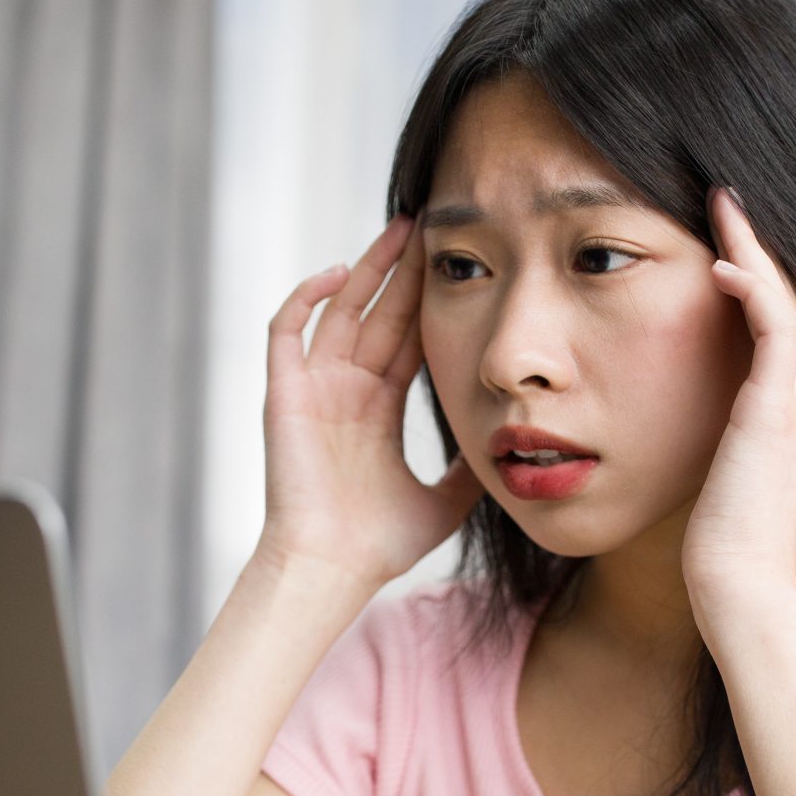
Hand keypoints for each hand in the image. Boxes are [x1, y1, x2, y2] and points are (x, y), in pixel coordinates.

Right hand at [254, 214, 482, 592]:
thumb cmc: (379, 546)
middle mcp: (345, 390)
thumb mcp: (445, 500)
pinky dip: (305, 298)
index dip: (428, 300)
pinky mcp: (285, 394)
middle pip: (379, 313)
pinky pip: (287, 332)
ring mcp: (313, 389)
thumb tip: (511, 446)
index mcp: (377, 408)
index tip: (456, 264)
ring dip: (366, 269)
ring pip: (339, 310)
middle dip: (404, 271)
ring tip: (397, 229)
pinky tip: (337, 273)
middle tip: (431, 226)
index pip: (407, 337)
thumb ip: (471, 470)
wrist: (332, 569)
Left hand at [681, 187, 795, 603]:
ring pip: (788, 300)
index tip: (730, 242)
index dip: (766, 278)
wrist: (740, 585)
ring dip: (754, 247)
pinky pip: (775, 324)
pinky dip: (754, 286)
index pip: (791, 329)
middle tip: (728, 198)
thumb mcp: (729, 474)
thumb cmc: (723, 544)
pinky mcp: (782, 407)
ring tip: (723, 204)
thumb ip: (729, 434)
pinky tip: (723, 263)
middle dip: (763, 245)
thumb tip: (700, 414)